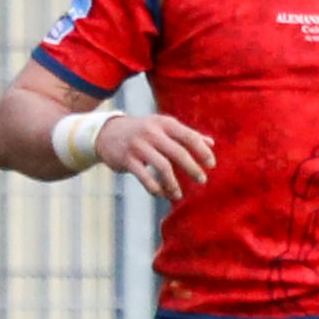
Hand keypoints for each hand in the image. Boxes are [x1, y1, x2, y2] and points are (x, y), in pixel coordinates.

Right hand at [96, 111, 216, 199]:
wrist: (106, 132)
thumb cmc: (144, 131)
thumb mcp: (164, 127)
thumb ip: (187, 134)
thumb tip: (211, 143)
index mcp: (165, 123)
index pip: (189, 136)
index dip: (203, 151)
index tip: (211, 164)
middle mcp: (152, 132)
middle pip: (178, 152)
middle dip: (193, 168)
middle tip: (202, 180)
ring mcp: (138, 145)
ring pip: (162, 167)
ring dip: (173, 183)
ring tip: (179, 195)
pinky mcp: (126, 159)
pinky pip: (144, 176)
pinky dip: (154, 187)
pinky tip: (161, 194)